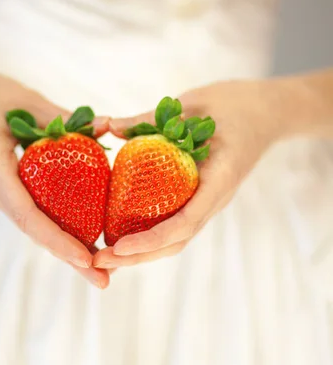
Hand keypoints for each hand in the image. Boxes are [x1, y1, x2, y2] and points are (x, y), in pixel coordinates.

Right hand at [0, 63, 109, 287]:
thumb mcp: (22, 99)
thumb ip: (61, 118)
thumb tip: (108, 126)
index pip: (27, 214)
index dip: (57, 239)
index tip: (85, 259)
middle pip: (35, 231)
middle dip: (69, 257)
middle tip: (104, 281)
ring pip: (35, 227)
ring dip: (66, 248)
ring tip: (101, 269)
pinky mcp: (5, 189)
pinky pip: (34, 213)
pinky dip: (58, 227)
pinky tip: (83, 238)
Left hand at [94, 79, 286, 268]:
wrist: (264, 112)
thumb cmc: (233, 104)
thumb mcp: (193, 105)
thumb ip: (152, 118)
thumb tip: (111, 125)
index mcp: (219, 179)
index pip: (186, 221)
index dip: (151, 239)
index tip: (120, 246)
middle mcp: (214, 199)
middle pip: (177, 241)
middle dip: (138, 255)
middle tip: (99, 260)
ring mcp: (209, 201)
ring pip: (176, 238)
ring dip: (142, 250)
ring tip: (106, 255)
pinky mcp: (201, 197)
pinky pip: (176, 222)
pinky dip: (150, 233)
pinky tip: (123, 232)